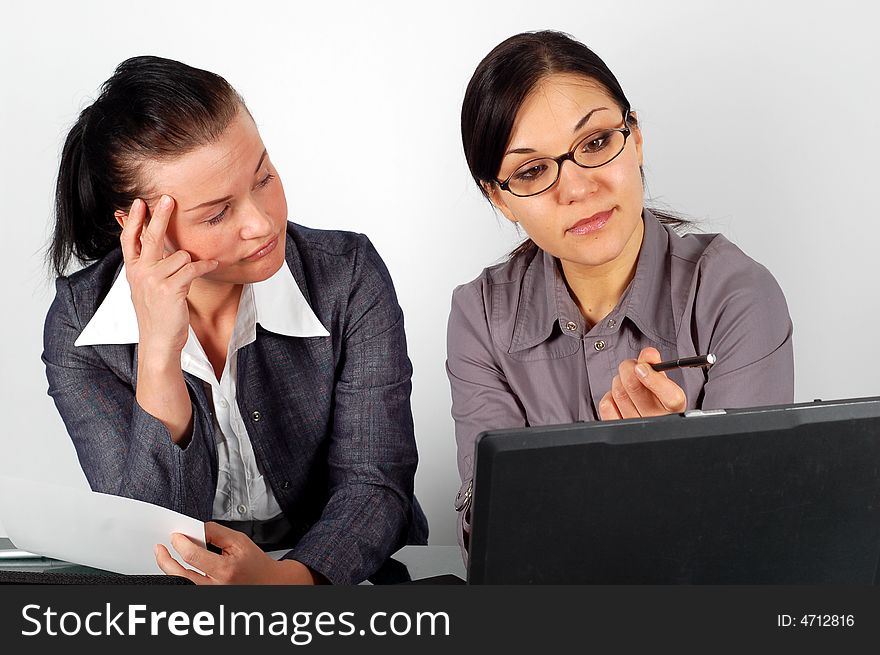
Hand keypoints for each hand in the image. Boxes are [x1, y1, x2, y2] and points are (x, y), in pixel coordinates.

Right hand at [119, 196, 217, 357]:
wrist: (158, 341)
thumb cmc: (157, 315)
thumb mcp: (145, 288)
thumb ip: (148, 267)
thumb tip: (158, 248)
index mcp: (133, 270)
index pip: (130, 239)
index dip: (134, 220)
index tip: (139, 202)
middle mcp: (140, 272)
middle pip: (151, 236)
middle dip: (160, 215)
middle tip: (169, 199)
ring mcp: (153, 280)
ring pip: (180, 255)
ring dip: (192, 262)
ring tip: (195, 272)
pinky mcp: (170, 288)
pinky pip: (192, 267)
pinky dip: (205, 265)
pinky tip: (213, 265)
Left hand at [155, 521, 322, 584]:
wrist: (268, 583)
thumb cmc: (255, 563)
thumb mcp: (240, 541)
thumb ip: (216, 533)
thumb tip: (196, 529)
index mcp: (226, 570)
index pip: (193, 556)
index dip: (180, 543)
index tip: (175, 536)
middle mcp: (216, 587)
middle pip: (180, 574)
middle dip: (165, 559)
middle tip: (160, 548)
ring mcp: (210, 595)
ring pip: (180, 583)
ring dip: (168, 568)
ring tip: (164, 557)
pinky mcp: (207, 598)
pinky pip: (186, 588)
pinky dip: (178, 577)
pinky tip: (175, 568)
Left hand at [598, 347, 686, 419]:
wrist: (652, 421)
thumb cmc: (659, 399)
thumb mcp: (664, 382)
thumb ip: (656, 365)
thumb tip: (648, 353)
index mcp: (674, 407)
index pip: (670, 396)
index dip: (653, 378)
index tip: (642, 367)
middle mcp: (657, 419)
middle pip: (635, 388)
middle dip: (629, 368)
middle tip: (632, 365)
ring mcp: (637, 425)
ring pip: (619, 393)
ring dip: (619, 380)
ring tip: (626, 380)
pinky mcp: (619, 428)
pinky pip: (607, 406)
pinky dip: (609, 395)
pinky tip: (619, 396)